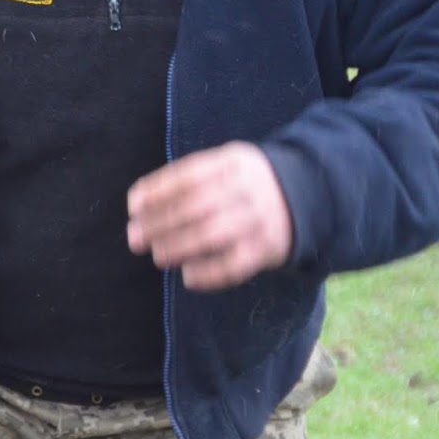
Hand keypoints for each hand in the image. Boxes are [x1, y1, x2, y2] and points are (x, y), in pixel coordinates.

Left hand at [126, 141, 292, 291]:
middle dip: (159, 223)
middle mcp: (246, 189)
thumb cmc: (245, 182)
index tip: (133, 206)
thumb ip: (188, 178)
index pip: (187, 175)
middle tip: (135, 237)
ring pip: (211, 235)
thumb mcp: (225, 164)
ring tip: (157, 255)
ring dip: (178, 247)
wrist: (305, 195)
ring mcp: (258, 219)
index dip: (156, 191)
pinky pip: (234, 266)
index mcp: (231, 162)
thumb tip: (140, 204)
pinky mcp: (267, 249)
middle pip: (195, 206)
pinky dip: (208, 274)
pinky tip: (188, 276)